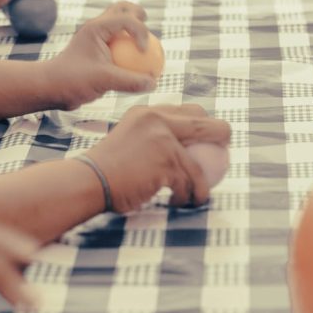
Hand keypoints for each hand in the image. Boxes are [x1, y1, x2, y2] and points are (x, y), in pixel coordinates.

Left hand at [44, 2, 158, 108]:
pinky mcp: (98, 51)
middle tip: (149, 32)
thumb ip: (130, 81)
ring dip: (135, 30)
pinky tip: (140, 67)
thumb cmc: (72, 81)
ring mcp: (97, 38)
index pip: (127, 19)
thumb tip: (154, 83)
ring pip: (120, 23)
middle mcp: (97, 28)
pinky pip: (119, 44)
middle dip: (139, 15)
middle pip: (123, 8)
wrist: (50, 87)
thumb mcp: (103, 81)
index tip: (145, 52)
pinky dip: (130, 49)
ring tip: (146, 48)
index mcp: (96, 28)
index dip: (142, 32)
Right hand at [87, 105, 231, 212]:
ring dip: (201, 184)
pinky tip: (184, 203)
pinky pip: (190, 183)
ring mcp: (163, 140)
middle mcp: (157, 119)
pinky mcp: (166, 162)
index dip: (204, 123)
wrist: (88, 181)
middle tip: (224, 156)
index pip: (187, 110)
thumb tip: (181, 148)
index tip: (210, 139)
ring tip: (199, 194)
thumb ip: (152, 138)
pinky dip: (188, 196)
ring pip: (198, 165)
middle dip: (223, 136)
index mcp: (148, 112)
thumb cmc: (106, 169)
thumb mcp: (129, 141)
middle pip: (205, 124)